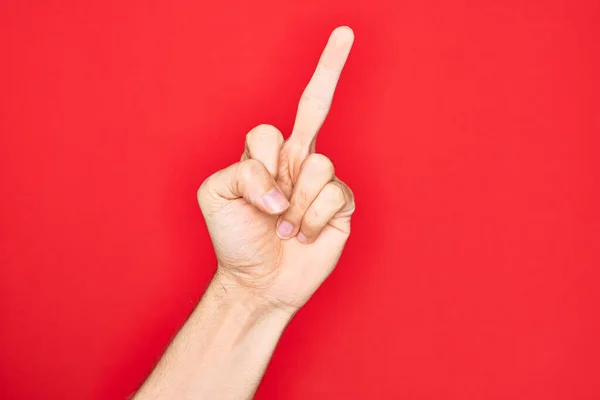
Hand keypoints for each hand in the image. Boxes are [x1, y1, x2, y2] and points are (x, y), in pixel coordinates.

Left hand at [197, 26, 355, 313]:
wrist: (257, 281)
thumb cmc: (234, 238)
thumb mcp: (215, 196)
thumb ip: (241, 170)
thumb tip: (283, 183)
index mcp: (265, 156)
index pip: (268, 128)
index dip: (260, 162)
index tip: (256, 194)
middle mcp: (296, 161)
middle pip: (315, 104)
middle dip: (331, 66)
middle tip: (345, 32)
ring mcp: (320, 182)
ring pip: (319, 165)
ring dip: (295, 207)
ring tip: (285, 227)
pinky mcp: (341, 206)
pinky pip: (334, 195)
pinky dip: (312, 222)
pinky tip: (304, 236)